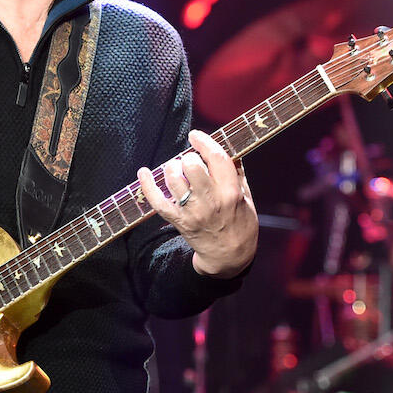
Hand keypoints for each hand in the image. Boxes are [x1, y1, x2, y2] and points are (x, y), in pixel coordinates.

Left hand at [136, 130, 258, 277]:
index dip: (204, 142)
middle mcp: (211, 201)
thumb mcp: (248, 198)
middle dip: (188, 157)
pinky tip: (144, 172)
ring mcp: (193, 212)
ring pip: (174, 180)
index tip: (195, 136)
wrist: (230, 257)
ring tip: (175, 167)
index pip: (216, 158)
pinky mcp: (179, 221)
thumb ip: (237, 174)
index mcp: (231, 192)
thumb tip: (229, 150)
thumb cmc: (241, 224)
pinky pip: (158, 202)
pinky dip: (148, 186)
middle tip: (190, 161)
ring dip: (171, 167)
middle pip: (192, 166)